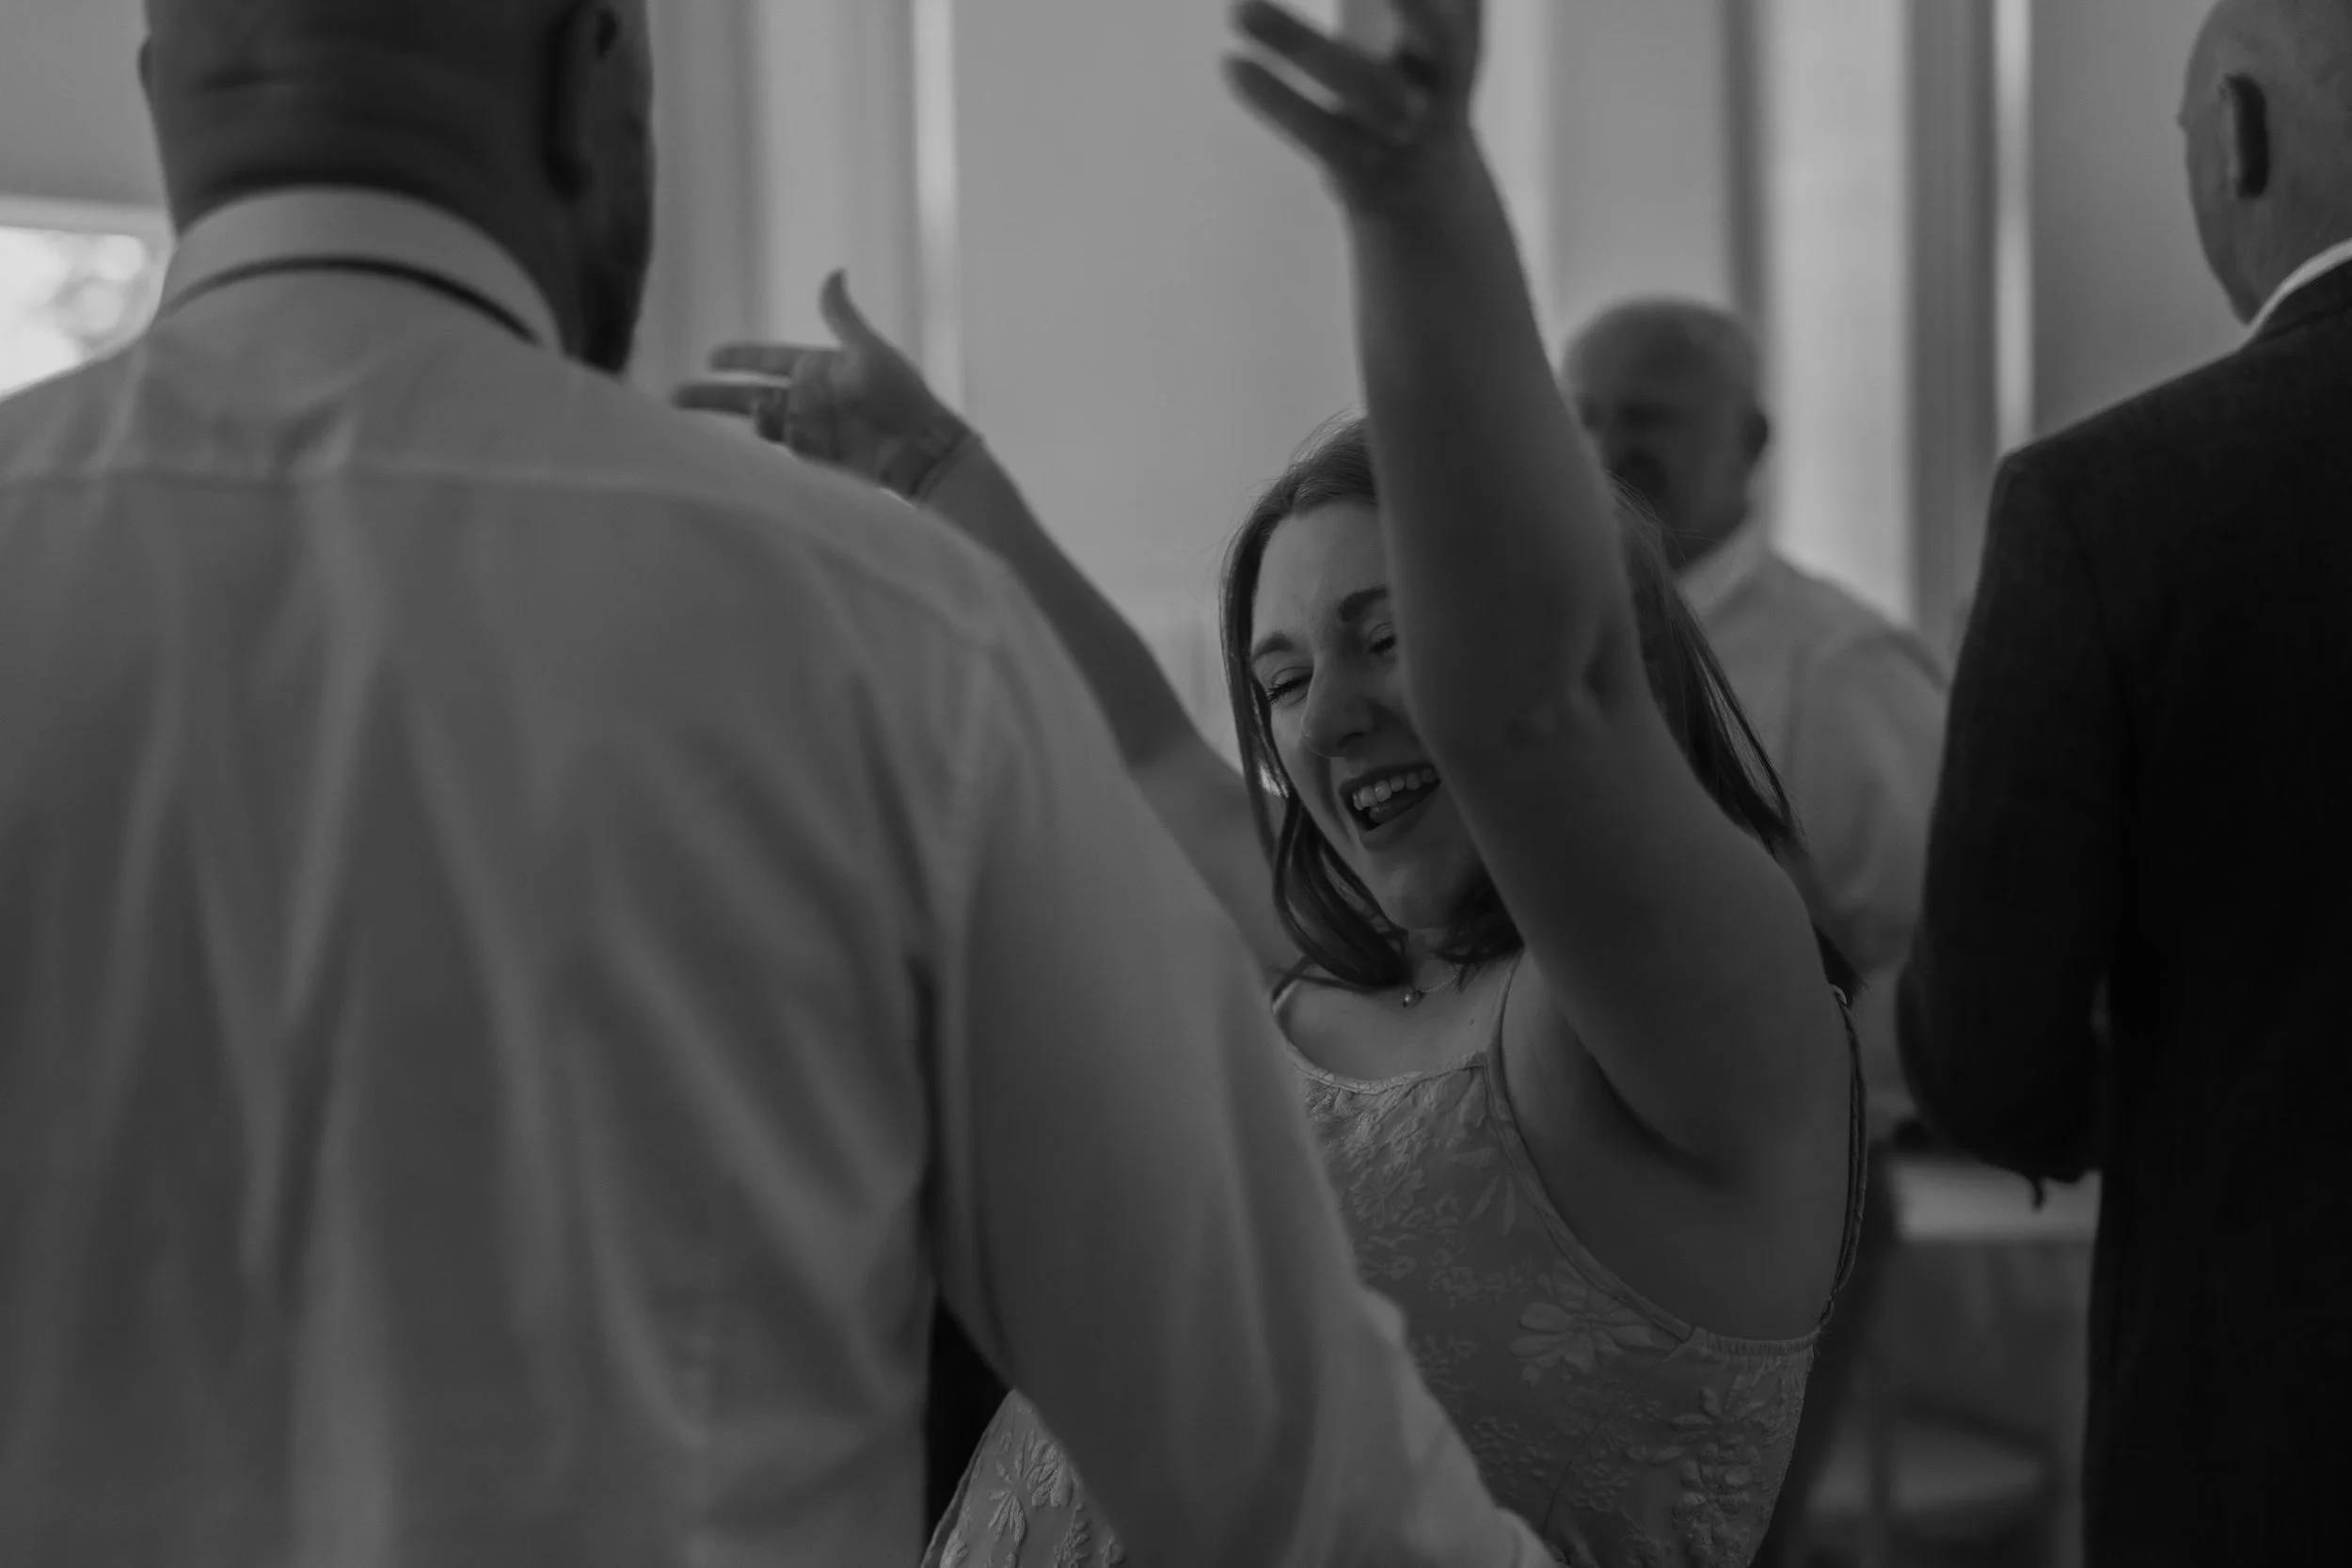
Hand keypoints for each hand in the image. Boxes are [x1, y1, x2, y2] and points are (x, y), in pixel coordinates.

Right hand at [675, 271, 971, 499]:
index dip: (738, 358)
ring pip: (762, 420)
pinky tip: (773, 427)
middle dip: (713, 397)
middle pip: (748, 395)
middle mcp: (807, 398)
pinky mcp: (816, 455)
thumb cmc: (901, 392)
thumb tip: (834, 272)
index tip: (710, 356)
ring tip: (755, 415)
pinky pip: (782, 443)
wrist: (920, 445)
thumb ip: (841, 316)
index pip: (766, 360)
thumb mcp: (868, 349)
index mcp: (817, 368)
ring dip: (748, 416)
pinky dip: (772, 434)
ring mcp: (810, 427)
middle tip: (674, 398)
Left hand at [1222, 0, 1482, 215]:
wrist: (1432, 208)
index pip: (1455, 3)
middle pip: (1441, 33)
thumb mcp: (1403, 18)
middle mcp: (1446, 79)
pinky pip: (1322, 136)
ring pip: (1363, 87)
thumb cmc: (1403, 79)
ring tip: (1237, 9)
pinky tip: (1233, 65)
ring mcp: (1412, 130)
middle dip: (1409, 3)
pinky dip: (1276, 99)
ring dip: (1299, 44)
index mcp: (1459, 28)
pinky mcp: (1371, 173)